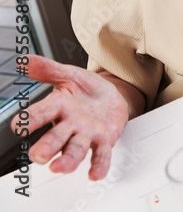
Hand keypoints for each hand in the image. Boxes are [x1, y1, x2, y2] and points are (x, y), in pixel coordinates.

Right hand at [11, 55, 132, 179]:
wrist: (112, 96)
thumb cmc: (86, 89)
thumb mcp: (69, 74)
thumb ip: (48, 69)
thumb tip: (24, 60)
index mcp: (58, 107)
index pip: (40, 114)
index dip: (29, 120)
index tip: (18, 126)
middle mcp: (69, 125)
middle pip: (54, 139)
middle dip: (46, 148)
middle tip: (38, 156)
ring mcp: (85, 134)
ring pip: (74, 150)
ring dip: (67, 160)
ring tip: (59, 168)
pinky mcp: (103, 140)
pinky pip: (100, 155)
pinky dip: (99, 165)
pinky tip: (95, 174)